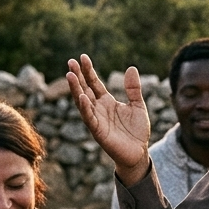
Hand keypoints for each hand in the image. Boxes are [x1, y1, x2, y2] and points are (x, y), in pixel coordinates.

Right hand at [67, 55, 151, 183]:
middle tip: (70, 62)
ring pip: (82, 102)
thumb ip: (133, 89)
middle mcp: (98, 109)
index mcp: (106, 101)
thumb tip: (131, 68)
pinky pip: (89, 118)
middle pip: (84, 89)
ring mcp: (96, 119)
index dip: (88, 70)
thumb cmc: (137, 131)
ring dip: (76, 89)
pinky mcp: (98, 131)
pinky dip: (85, 107)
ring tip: (70, 75)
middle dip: (78, 76)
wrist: (139, 152)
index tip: (82, 57)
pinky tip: (82, 96)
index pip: (94, 83)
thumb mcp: (138, 105)